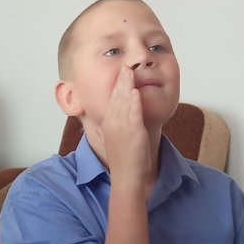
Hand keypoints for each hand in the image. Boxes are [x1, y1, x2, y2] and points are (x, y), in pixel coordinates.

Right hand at [100, 64, 151, 187]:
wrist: (126, 177)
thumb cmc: (125, 161)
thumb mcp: (117, 140)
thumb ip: (118, 127)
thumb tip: (119, 119)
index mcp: (109, 125)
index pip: (112, 101)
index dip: (117, 86)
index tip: (121, 74)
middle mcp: (113, 124)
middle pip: (116, 98)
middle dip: (121, 81)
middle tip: (124, 67)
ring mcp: (122, 129)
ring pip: (123, 103)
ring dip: (126, 86)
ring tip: (129, 72)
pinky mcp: (133, 133)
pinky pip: (132, 114)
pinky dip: (133, 102)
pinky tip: (134, 91)